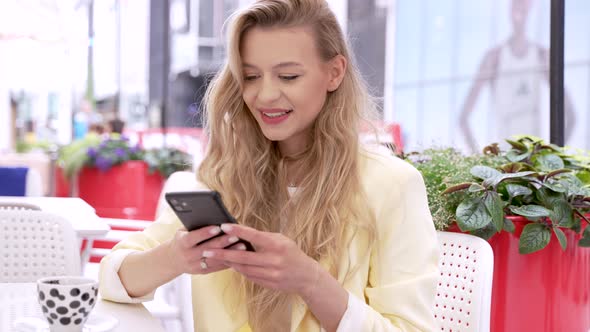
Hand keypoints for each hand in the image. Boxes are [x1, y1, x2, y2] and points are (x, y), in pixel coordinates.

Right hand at [166, 225, 247, 274]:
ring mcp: (194, 266)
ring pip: (214, 260)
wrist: (173, 259)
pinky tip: (240, 256)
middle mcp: (187, 256)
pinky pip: (217, 267)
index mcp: (181, 243)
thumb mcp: (184, 231)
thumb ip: (196, 226)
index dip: (205, 233)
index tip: (218, 227)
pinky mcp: (202, 272)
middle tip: (236, 236)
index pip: (192, 238)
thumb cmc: (183, 239)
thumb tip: (215, 217)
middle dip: (222, 242)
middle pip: (206, 249)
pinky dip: (228, 262)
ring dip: (229, 253)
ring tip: (242, 246)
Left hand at [201, 224, 317, 295]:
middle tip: (207, 250)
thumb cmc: (291, 253)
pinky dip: (238, 270)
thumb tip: (242, 234)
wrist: (306, 276)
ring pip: (243, 268)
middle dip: (223, 253)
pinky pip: (249, 276)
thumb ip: (263, 238)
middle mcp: (274, 260)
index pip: (254, 236)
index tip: (223, 226)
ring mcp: (271, 274)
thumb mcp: (281, 240)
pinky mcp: (268, 284)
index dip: (238, 231)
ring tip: (214, 257)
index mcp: (277, 245)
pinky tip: (230, 265)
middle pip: (243, 257)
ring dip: (228, 263)